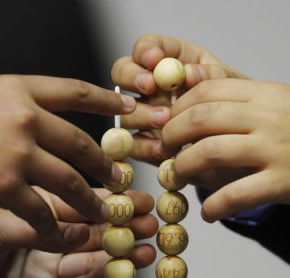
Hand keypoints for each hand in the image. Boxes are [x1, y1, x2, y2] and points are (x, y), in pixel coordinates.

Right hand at [0, 74, 135, 240]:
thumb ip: (17, 107)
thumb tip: (49, 115)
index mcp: (17, 90)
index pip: (75, 90)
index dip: (108, 100)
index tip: (131, 109)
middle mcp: (21, 117)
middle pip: (82, 144)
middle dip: (106, 166)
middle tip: (121, 179)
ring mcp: (13, 153)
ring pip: (71, 182)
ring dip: (91, 201)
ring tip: (106, 212)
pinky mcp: (1, 187)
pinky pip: (43, 213)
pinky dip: (59, 227)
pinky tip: (71, 235)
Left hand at [0, 187, 157, 277]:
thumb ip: (37, 225)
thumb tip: (80, 231)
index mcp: (35, 215)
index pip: (77, 205)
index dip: (107, 203)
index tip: (134, 198)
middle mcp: (45, 240)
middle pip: (91, 232)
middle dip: (123, 227)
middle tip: (152, 220)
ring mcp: (45, 268)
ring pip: (89, 260)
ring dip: (120, 254)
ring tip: (148, 246)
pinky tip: (122, 269)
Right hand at [111, 33, 248, 164]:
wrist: (236, 141)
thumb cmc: (233, 106)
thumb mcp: (228, 86)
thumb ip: (211, 75)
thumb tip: (189, 73)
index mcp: (172, 61)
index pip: (147, 48)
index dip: (145, 50)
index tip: (154, 60)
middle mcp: (152, 86)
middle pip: (123, 73)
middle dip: (132, 77)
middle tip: (150, 86)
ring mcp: (145, 114)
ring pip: (125, 110)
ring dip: (141, 113)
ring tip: (164, 120)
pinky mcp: (145, 143)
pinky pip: (133, 144)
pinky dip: (146, 145)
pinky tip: (163, 148)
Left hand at [163, 78, 289, 221]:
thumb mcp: (278, 105)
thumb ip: (243, 104)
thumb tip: (193, 112)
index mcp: (264, 94)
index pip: (207, 91)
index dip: (178, 108)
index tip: (168, 124)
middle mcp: (267, 117)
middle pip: (201, 118)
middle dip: (171, 135)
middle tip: (165, 150)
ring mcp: (275, 149)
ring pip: (210, 152)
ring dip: (184, 167)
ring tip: (179, 177)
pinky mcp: (282, 182)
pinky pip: (235, 194)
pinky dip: (214, 206)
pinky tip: (208, 213)